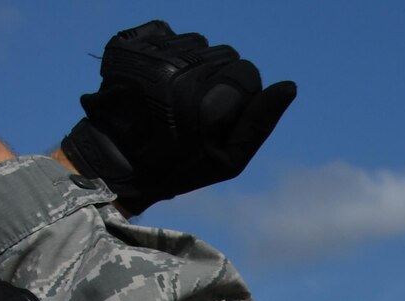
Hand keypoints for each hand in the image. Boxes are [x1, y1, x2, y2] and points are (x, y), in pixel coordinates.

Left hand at [60, 20, 295, 215]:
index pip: (247, 73)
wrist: (114, 159)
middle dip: (216, 78)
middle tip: (194, 107)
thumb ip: (260, 123)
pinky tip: (154, 78)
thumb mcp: (228, 160)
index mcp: (210, 102)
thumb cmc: (178, 166)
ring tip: (172, 94)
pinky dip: (164, 49)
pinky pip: (164, 31)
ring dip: (191, 63)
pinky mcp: (130, 44)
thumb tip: (290, 86)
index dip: (239, 95)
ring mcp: (154, 55)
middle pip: (223, 55)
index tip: (219, 116)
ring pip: (195, 42)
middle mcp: (183, 72)